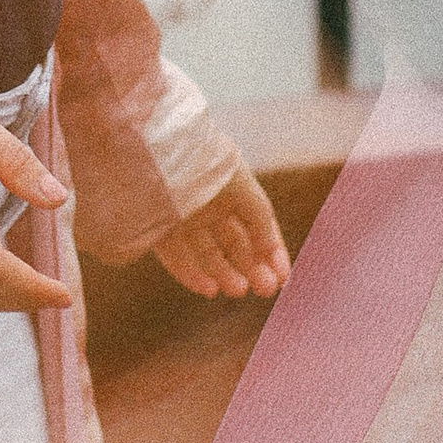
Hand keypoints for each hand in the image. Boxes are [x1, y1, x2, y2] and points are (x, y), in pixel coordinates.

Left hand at [150, 167, 289, 301]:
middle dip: (252, 267)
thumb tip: (270, 250)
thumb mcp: (243, 187)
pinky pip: (178, 257)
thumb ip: (259, 218)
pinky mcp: (159, 230)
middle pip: (234, 244)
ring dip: (224, 274)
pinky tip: (210, 290)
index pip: (257, 227)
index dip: (271, 252)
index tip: (283, 278)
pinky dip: (192, 275)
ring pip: (208, 254)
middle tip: (265, 290)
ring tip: (239, 290)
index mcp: (233, 189)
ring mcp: (184, 219)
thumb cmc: (206, 163)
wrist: (160, 151)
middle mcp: (209, 206)